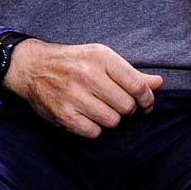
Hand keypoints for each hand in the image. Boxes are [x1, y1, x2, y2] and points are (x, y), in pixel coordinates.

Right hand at [3, 39, 163, 138]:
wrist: (32, 66)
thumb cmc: (72, 62)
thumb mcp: (100, 58)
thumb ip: (130, 73)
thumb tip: (158, 83)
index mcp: (100, 56)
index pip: (137, 85)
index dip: (147, 99)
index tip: (145, 104)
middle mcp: (87, 74)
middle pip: (127, 107)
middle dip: (126, 109)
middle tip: (116, 104)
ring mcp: (74, 95)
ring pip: (112, 121)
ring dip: (109, 119)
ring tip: (98, 108)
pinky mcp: (63, 114)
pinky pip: (93, 132)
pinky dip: (93, 128)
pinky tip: (85, 116)